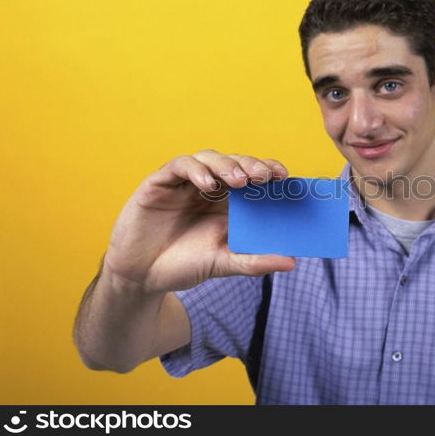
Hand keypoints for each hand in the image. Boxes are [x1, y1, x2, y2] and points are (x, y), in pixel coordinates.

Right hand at [102, 149, 295, 293]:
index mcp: (228, 202)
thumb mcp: (224, 264)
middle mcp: (209, 188)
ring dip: (227, 165)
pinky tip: (207, 185)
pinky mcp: (160, 183)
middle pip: (235, 163)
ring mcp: (185, 183)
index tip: (285, 178)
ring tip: (240, 181)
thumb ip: (255, 262)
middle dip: (252, 165)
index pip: (253, 177)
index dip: (269, 171)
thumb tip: (292, 262)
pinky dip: (196, 170)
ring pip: (209, 158)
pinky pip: (180, 165)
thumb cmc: (185, 266)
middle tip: (266, 176)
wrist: (142, 277)